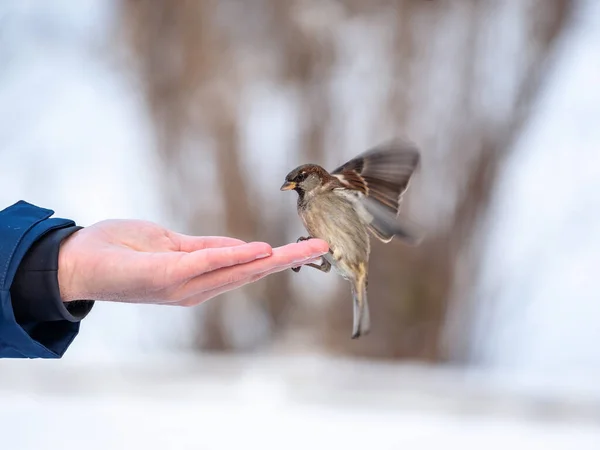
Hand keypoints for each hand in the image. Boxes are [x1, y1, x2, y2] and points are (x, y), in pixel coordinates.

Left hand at [57, 219, 327, 306]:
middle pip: (253, 271)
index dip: (279, 258)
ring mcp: (185, 285)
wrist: (77, 262)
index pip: (247, 267)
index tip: (309, 248)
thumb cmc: (122, 252)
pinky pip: (207, 264)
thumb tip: (244, 247)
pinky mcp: (168, 276)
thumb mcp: (170, 246)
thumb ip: (205, 248)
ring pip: (238, 270)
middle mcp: (198, 287)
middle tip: (324, 247)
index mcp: (200, 277)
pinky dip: (235, 257)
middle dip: (291, 259)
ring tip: (308, 248)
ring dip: (275, 259)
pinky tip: (261, 251)